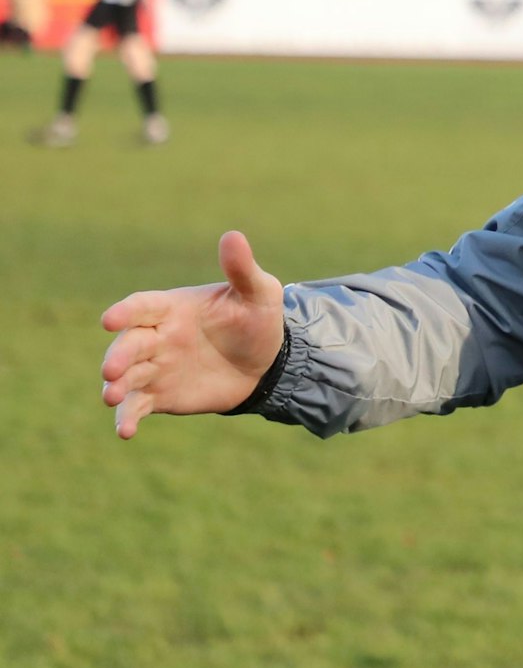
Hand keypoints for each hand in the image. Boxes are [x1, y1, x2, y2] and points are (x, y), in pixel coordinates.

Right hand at [100, 231, 285, 439]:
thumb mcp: (258, 294)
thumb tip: (233, 235)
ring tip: (112, 397)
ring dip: (116, 387)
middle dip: (118, 356)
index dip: (126, 312)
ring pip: (126, 377)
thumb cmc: (257, 321)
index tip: (110, 320)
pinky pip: (137, 406)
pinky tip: (126, 431)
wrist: (267, 364)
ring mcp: (155, 367)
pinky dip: (127, 418)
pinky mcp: (159, 395)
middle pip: (129, 344)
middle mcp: (157, 337)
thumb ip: (241, 269)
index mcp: (173, 308)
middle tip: (112, 370)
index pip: (142, 306)